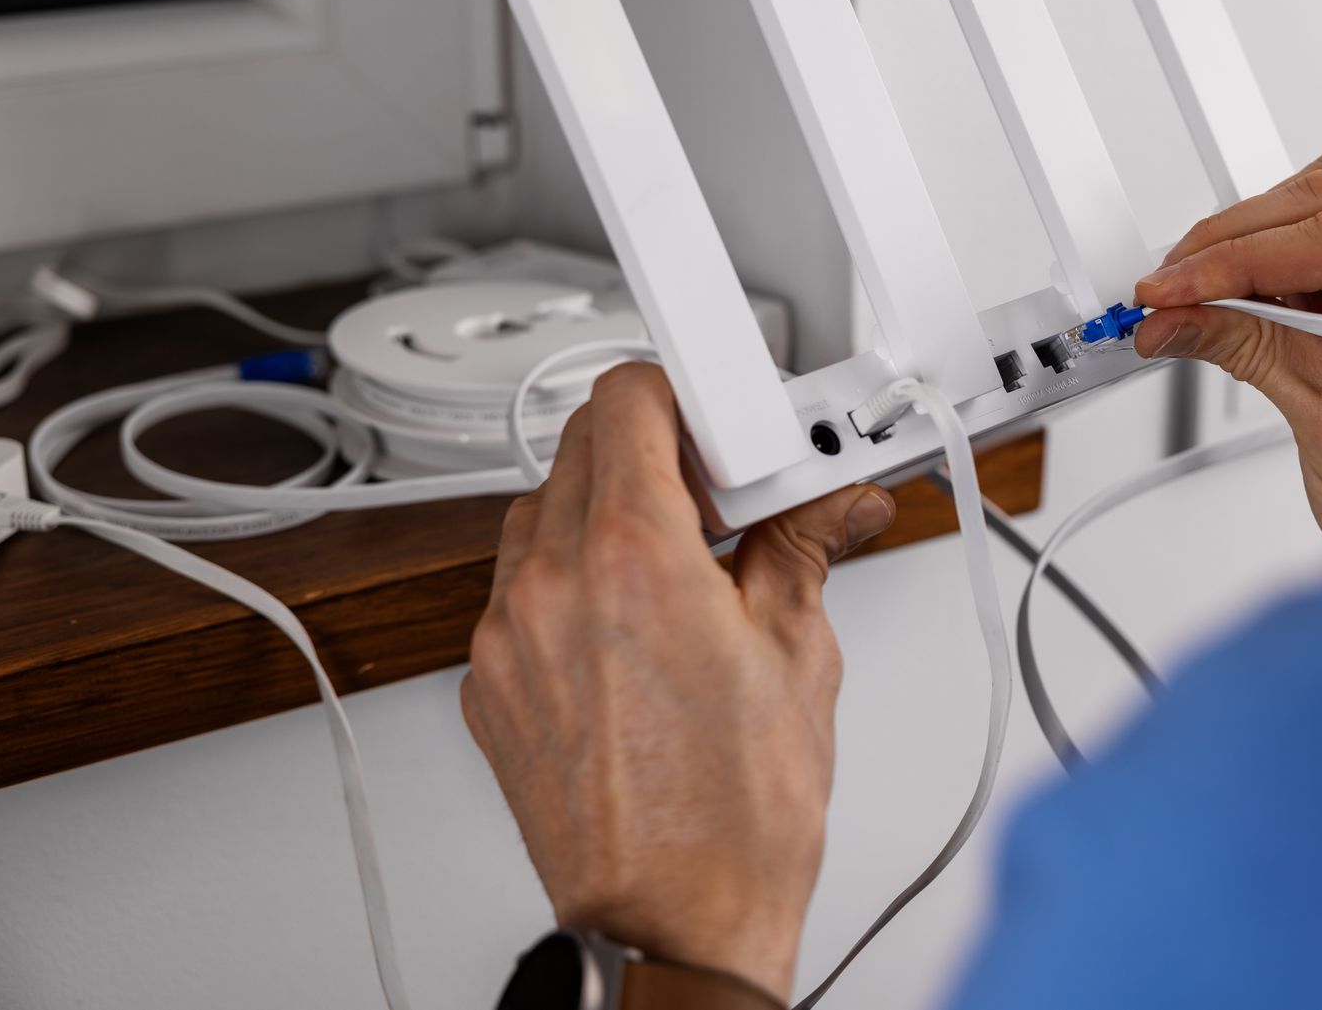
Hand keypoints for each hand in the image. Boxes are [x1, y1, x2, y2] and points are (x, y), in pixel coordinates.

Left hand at [460, 363, 896, 1000]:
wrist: (672, 925)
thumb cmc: (734, 822)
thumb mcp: (799, 657)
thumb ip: (803, 547)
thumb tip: (833, 503)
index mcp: (636, 560)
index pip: (629, 400)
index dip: (687, 396)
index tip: (726, 426)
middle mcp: (554, 586)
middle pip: (582, 443)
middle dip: (655, 445)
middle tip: (720, 490)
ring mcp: (508, 636)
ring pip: (540, 509)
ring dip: (604, 506)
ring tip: (678, 558)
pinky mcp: (489, 683)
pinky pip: (516, 584)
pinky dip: (568, 573)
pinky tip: (631, 621)